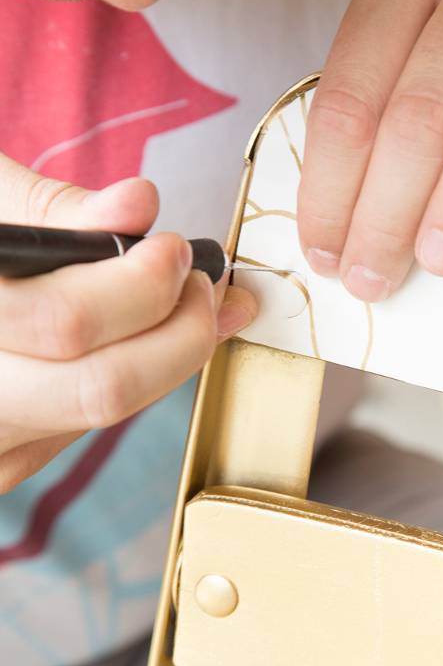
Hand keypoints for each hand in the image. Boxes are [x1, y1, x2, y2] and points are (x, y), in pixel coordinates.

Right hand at [0, 155, 256, 492]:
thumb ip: (51, 207)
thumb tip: (136, 205)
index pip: (66, 322)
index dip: (141, 286)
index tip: (174, 250)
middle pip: (102, 388)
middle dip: (178, 332)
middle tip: (201, 286)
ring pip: (105, 414)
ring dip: (167, 357)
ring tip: (189, 306)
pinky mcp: (8, 461)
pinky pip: (91, 425)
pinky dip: (137, 377)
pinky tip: (149, 338)